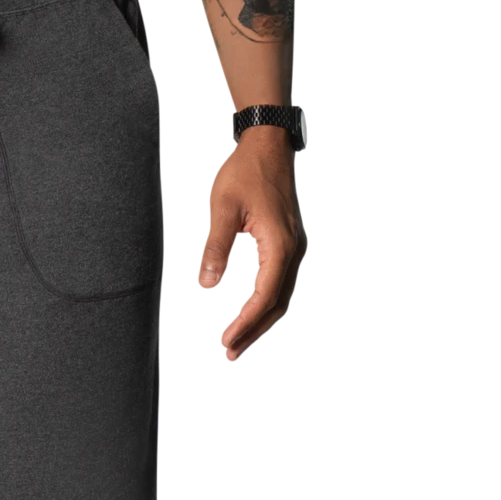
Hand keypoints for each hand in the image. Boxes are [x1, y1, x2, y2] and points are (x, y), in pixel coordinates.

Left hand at [199, 126, 305, 361]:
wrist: (267, 146)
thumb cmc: (245, 172)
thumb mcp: (222, 209)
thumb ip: (215, 247)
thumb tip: (206, 285)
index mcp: (279, 244)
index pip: (264, 295)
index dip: (246, 323)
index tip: (226, 341)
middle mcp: (293, 249)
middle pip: (278, 303)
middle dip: (254, 330)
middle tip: (231, 353)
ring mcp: (294, 247)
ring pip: (282, 295)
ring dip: (261, 320)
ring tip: (239, 341)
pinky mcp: (288, 243)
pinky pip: (281, 282)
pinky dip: (267, 303)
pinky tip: (252, 314)